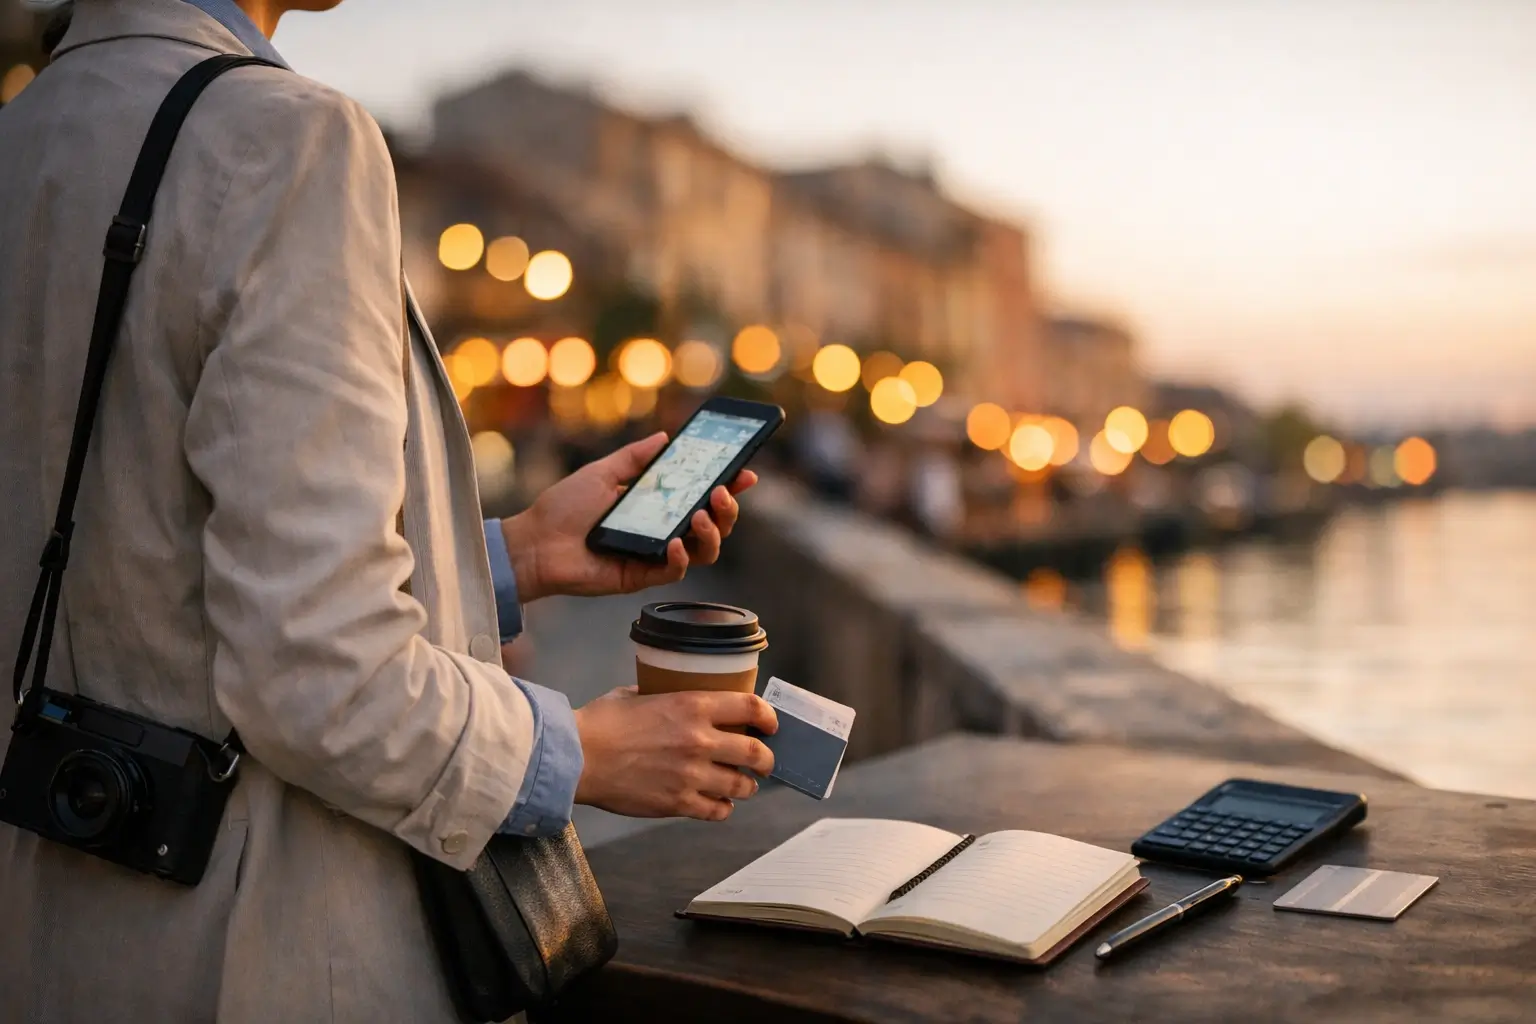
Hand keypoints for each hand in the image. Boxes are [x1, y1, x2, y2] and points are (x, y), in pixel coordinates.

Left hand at [500, 432, 757, 601]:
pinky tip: (675, 543)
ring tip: (702, 515)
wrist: (535, 544)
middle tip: (723, 492)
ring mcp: (654, 555)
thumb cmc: (564, 508)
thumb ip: (635, 457)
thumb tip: (666, 437)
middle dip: (728, 508)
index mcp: (656, 505)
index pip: (701, 496)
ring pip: (704, 550)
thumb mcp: (602, 472)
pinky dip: (681, 557)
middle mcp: (662, 530)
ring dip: (712, 532)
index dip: (728, 486)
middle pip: (713, 525)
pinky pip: (674, 571)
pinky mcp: (642, 576)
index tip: (745, 473)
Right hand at [573, 686, 777, 820]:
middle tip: (763, 762)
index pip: (750, 707)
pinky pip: (718, 811)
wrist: (577, 757)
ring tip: (740, 785)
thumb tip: (671, 694)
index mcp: (692, 705)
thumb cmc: (600, 722)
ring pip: (742, 786)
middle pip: (756, 753)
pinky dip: (722, 808)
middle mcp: (700, 740)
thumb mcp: (636, 693)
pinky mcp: (679, 803)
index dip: (768, 717)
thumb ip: (664, 695)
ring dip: (745, 786)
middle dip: (765, 759)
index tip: (770, 724)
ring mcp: (692, 775)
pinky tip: (716, 802)